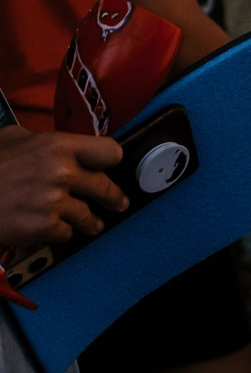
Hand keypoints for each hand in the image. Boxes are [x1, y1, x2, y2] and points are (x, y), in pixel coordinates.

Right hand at [0, 126, 126, 252]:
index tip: (111, 168)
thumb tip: (56, 143)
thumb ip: (39, 140)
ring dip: (90, 222)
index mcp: (57, 146)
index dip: (110, 161)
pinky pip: (65, 234)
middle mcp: (61, 172)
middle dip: (113, 198)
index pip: (109, 152)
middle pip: (107, 188)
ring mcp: (54, 201)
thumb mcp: (11, 139)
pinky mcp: (43, 226)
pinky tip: (50, 228)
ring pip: (89, 217)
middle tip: (117, 202)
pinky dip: (58, 233)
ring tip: (92, 223)